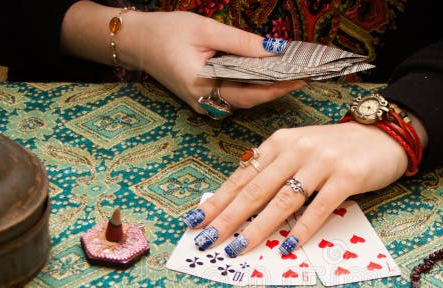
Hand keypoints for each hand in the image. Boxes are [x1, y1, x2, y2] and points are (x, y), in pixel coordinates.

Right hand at [122, 11, 303, 112]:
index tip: (301, 78)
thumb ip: (241, 42)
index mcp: (202, 86)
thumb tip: (274, 50)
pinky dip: (253, 86)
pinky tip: (268, 74)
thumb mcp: (205, 29)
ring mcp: (204, 104)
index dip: (277, 87)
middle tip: (305, 76)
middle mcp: (205, 102)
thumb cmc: (167, 32)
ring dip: (267, 88)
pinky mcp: (205, 99)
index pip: (249, 92)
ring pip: (244, 100)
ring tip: (292, 74)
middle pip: (251, 100)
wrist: (138, 42)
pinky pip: (235, 96)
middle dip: (278, 89)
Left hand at [182, 122, 409, 255]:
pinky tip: (287, 246)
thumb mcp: (299, 152)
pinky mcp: (347, 177)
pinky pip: (320, 207)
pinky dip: (303, 228)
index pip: (242, 177)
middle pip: (255, 189)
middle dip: (227, 218)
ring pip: (283, 200)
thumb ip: (274, 172)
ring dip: (258, 227)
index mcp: (279, 143)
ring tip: (239, 248)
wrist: (383, 135)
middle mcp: (296, 149)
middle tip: (207, 240)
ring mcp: (322, 162)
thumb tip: (240, 205)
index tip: (196, 221)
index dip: (218, 201)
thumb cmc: (337, 150)